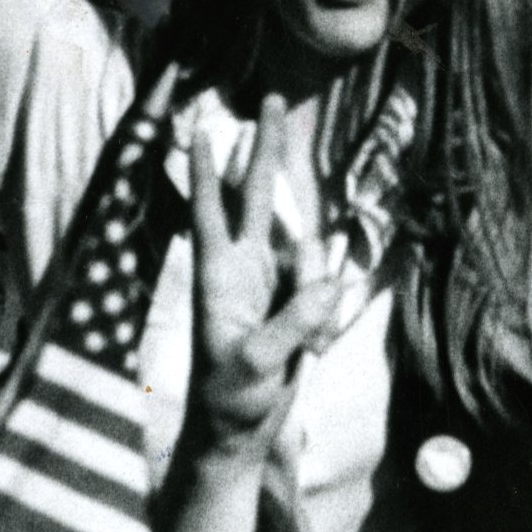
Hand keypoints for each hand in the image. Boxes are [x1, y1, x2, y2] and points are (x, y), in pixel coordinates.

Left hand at [184, 95, 345, 454]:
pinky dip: (322, 309)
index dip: (204, 170)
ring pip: (302, 247)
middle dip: (264, 148)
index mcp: (217, 276)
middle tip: (270, 98)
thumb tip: (328, 283)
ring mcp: (269, 282)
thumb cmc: (227, 399)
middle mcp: (242, 267)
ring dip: (310, 284)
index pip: (208, 210)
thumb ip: (292, 321)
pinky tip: (309, 348)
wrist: (237, 433)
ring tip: (298, 343)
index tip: (203, 125)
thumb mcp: (254, 364)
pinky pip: (321, 284)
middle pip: (253, 195)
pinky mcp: (294, 301)